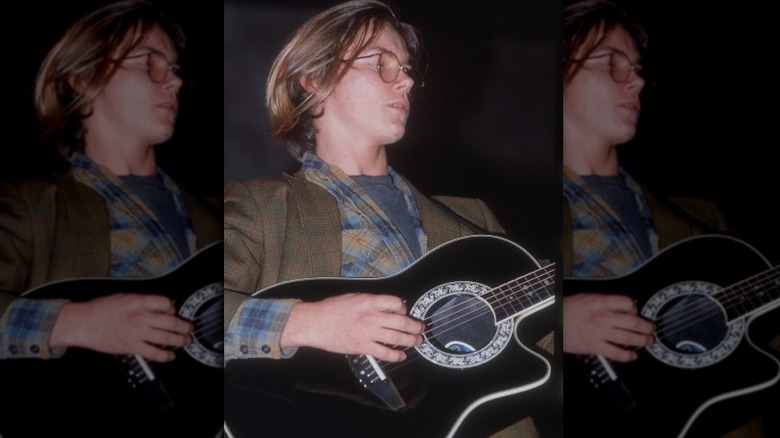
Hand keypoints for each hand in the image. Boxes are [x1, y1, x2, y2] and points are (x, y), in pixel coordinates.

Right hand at [50, 293, 192, 361]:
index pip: (166, 303)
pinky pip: (153, 352)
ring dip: (180, 340)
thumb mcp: (124, 297)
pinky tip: (170, 356)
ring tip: (185, 341)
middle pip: (171, 322)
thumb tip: (158, 306)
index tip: (174, 311)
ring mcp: (137, 333)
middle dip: (184, 326)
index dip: (173, 308)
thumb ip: (142, 301)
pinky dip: (165, 355)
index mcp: (139, 302)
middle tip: (189, 328)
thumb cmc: (100, 309)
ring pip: (166, 338)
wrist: (82, 323)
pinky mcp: (131, 346)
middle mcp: (141, 317)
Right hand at [281, 293, 423, 362]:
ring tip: (417, 342)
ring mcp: (368, 332)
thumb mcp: (353, 297)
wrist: (315, 323)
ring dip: (410, 340)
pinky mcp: (363, 347)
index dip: (404, 308)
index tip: (404, 312)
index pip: (396, 303)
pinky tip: (401, 356)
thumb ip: (371, 301)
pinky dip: (396, 355)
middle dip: (415, 326)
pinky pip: (385, 353)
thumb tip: (387, 306)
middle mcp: (372, 316)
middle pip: (402, 321)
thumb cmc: (331, 309)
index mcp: (369, 301)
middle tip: (420, 328)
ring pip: (397, 338)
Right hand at [563, 293, 654, 361]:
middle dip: (646, 326)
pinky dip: (627, 356)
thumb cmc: (567, 310)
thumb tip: (621, 305)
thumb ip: (604, 301)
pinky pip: (616, 352)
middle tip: (651, 328)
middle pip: (633, 322)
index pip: (627, 303)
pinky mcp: (595, 346)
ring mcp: (600, 333)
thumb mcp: (586, 298)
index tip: (636, 310)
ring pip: (628, 338)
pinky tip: (632, 356)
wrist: (553, 323)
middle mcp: (603, 317)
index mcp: (601, 302)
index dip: (635, 307)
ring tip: (648, 341)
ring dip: (642, 340)